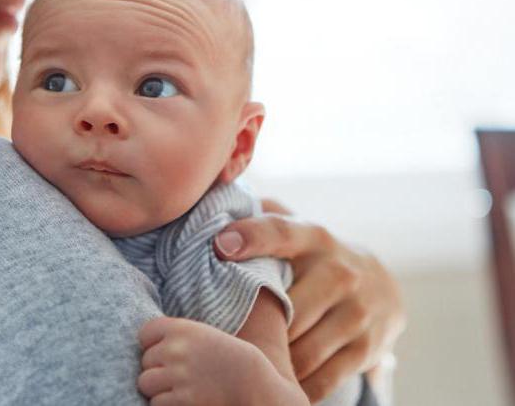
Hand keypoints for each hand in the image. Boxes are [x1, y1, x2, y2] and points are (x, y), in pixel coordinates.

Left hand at [137, 316, 307, 405]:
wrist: (252, 381)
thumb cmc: (225, 356)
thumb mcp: (201, 334)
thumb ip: (175, 336)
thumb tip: (143, 347)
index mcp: (181, 328)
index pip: (145, 334)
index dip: (152, 345)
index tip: (165, 352)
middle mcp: (176, 349)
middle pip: (145, 361)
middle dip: (157, 369)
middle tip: (178, 373)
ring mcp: (178, 375)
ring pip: (145, 383)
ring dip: (157, 388)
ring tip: (177, 387)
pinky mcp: (183, 399)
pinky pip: (156, 403)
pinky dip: (166, 403)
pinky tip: (184, 399)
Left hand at [214, 201, 405, 402]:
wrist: (381, 289)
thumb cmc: (314, 257)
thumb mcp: (295, 229)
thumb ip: (258, 215)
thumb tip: (209, 204)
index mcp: (312, 238)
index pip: (280, 232)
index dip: (251, 237)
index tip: (220, 246)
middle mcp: (339, 272)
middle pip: (287, 310)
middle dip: (255, 327)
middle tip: (224, 337)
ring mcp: (357, 312)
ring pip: (302, 351)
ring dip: (273, 361)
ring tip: (247, 362)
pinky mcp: (366, 349)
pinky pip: (322, 379)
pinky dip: (296, 387)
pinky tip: (277, 382)